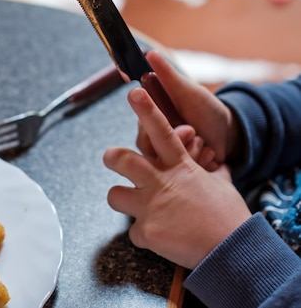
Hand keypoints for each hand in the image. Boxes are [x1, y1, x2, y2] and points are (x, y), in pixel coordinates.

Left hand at [104, 88, 250, 268]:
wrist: (233, 250)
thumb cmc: (229, 217)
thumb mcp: (221, 185)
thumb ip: (210, 170)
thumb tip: (215, 161)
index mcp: (180, 167)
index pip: (161, 132)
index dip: (146, 111)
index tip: (134, 93)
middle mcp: (160, 183)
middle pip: (121, 159)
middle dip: (111, 157)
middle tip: (111, 159)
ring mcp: (150, 207)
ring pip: (114, 195)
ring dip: (123, 199)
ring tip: (136, 206)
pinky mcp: (146, 231)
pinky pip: (133, 232)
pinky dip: (145, 235)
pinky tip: (161, 237)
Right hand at [136, 51, 240, 164]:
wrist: (229, 130)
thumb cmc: (205, 108)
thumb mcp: (187, 90)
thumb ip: (166, 74)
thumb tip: (149, 53)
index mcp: (151, 125)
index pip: (143, 135)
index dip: (161, 132)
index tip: (184, 126)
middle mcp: (157, 145)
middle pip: (154, 155)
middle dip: (180, 143)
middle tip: (194, 132)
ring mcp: (170, 162)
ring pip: (171, 167)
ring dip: (192, 153)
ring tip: (205, 144)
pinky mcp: (185, 174)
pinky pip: (186, 175)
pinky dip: (202, 164)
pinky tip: (210, 154)